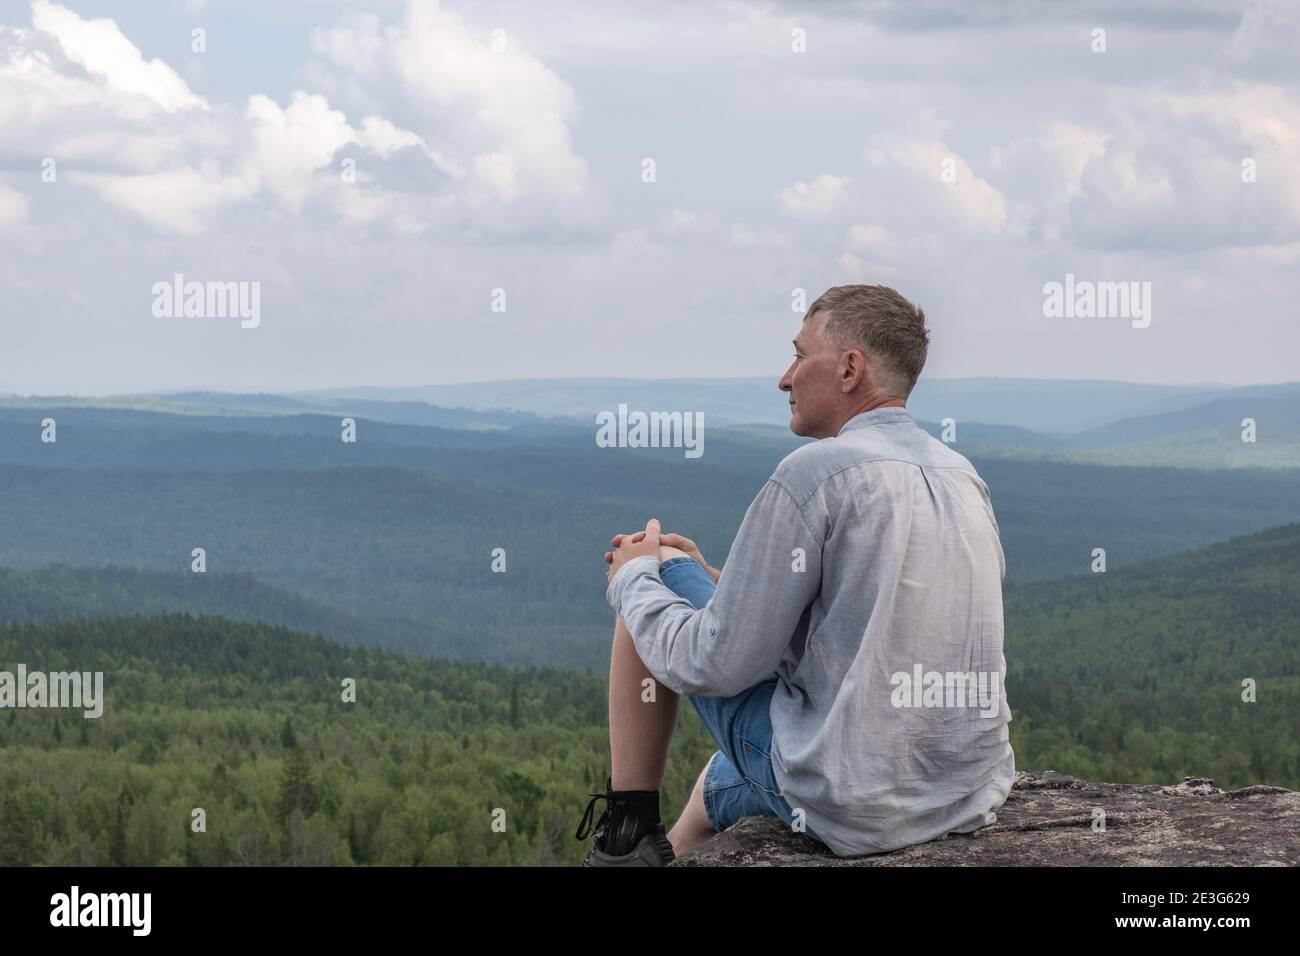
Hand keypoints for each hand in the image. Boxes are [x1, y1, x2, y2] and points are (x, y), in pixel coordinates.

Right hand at [604, 527, 720, 582]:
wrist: (700, 581)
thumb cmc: (695, 562)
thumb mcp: (687, 547)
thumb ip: (675, 540)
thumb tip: (659, 537)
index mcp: (659, 547)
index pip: (639, 540)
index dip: (627, 539)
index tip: (618, 540)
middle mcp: (652, 557)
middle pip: (630, 552)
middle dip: (617, 552)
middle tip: (608, 554)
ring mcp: (650, 570)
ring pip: (629, 567)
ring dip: (617, 566)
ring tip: (608, 567)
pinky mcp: (650, 582)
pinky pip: (634, 579)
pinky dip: (623, 579)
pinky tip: (615, 581)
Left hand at [605, 518, 661, 581]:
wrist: (638, 581)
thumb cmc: (646, 559)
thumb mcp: (653, 542)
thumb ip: (653, 531)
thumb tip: (653, 521)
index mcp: (625, 543)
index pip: (631, 539)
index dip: (639, 540)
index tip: (645, 542)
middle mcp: (617, 555)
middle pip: (623, 552)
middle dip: (629, 552)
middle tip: (639, 557)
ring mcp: (614, 568)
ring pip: (618, 564)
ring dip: (623, 565)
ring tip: (632, 568)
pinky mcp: (614, 581)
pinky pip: (616, 577)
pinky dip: (620, 576)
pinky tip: (627, 579)